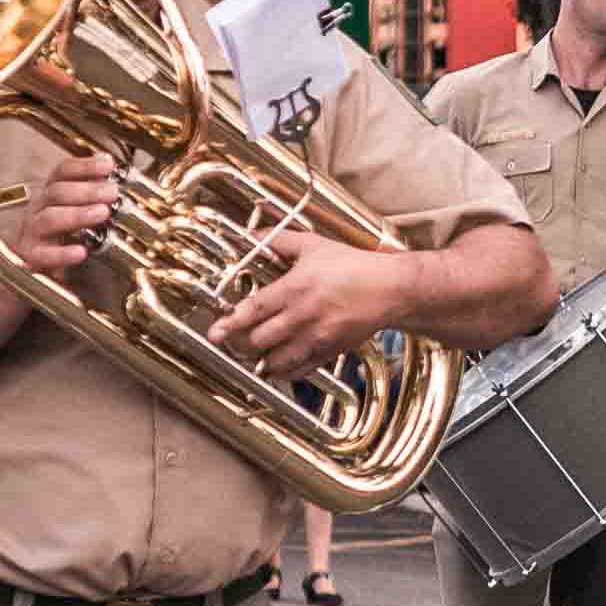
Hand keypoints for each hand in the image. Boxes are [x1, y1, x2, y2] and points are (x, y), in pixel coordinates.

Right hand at [5, 149, 122, 288]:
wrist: (30, 265)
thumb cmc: (58, 234)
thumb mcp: (74, 209)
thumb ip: (92, 191)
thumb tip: (111, 168)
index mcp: (50, 193)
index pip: (63, 171)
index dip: (85, 166)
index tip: (108, 164)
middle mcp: (39, 207)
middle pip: (57, 192)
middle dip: (87, 190)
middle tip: (112, 192)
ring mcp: (33, 231)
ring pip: (50, 218)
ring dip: (78, 214)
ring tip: (102, 213)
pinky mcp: (31, 257)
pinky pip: (43, 255)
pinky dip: (62, 253)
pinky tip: (81, 252)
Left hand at [208, 224, 414, 376]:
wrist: (390, 289)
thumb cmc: (353, 265)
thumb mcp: (314, 245)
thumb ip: (279, 240)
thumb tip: (253, 233)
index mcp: (296, 288)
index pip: (255, 309)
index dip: (231, 322)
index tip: (215, 331)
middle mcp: (304, 316)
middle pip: (260, 340)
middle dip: (240, 343)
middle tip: (231, 341)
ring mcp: (317, 337)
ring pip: (278, 360)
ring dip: (260, 361)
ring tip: (251, 356)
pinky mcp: (330, 351)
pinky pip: (300, 370)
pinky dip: (283, 372)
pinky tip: (275, 367)